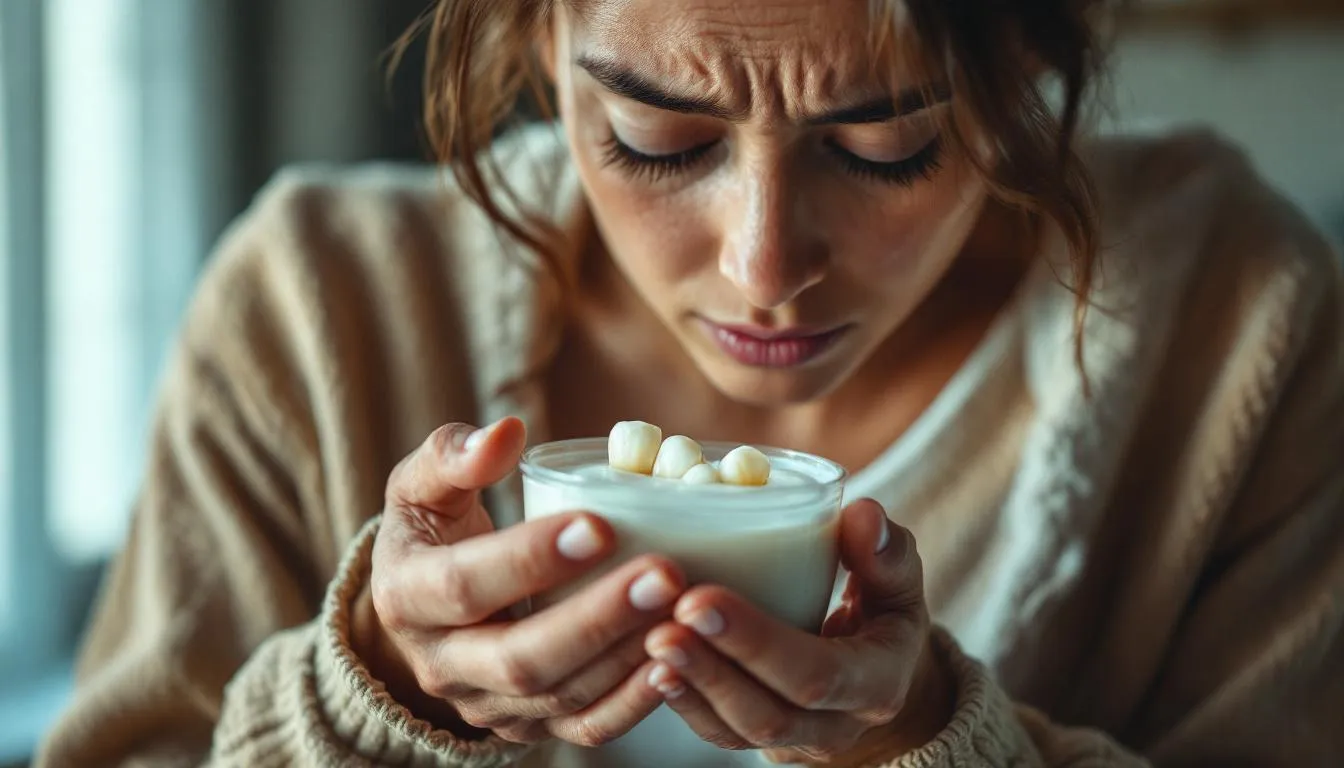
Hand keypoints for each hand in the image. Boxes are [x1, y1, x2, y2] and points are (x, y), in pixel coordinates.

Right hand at [353, 417, 686, 746]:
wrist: (424, 607)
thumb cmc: (433, 529)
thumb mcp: (422, 486)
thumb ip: (453, 454)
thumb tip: (506, 433)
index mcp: (406, 596)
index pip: (464, 586)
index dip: (530, 559)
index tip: (601, 525)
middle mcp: (440, 664)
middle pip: (519, 658)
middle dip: (597, 618)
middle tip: (664, 574)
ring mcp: (484, 704)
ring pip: (558, 696)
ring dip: (626, 656)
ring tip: (683, 609)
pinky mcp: (526, 726)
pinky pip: (582, 729)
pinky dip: (632, 704)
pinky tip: (674, 665)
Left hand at [642, 499, 953, 764]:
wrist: (879, 669)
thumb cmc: (884, 607)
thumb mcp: (898, 579)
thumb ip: (886, 549)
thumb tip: (862, 514)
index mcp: (877, 683)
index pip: (817, 673)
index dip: (757, 641)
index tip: (702, 598)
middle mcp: (838, 724)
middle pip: (770, 713)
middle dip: (712, 668)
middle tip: (663, 623)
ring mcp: (796, 741)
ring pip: (737, 731)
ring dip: (691, 686)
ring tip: (650, 641)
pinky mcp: (760, 740)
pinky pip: (719, 734)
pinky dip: (683, 702)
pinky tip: (650, 667)